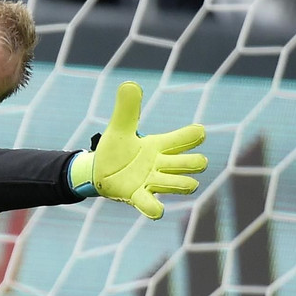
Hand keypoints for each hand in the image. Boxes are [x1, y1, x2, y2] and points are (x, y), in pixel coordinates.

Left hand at [69, 81, 207, 219]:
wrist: (98, 171)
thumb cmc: (116, 149)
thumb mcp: (119, 127)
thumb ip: (126, 109)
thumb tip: (130, 84)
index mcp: (160, 145)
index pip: (186, 138)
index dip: (193, 135)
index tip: (197, 133)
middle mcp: (161, 164)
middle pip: (192, 163)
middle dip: (195, 162)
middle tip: (187, 161)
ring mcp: (151, 181)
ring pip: (179, 183)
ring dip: (181, 183)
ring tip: (186, 183)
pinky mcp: (137, 195)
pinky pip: (150, 204)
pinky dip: (154, 208)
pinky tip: (157, 212)